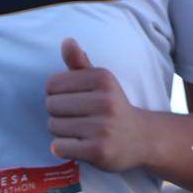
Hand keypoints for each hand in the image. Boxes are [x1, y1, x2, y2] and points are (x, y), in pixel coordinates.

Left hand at [46, 37, 147, 172]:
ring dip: (61, 131)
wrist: (142, 139)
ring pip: (53, 126)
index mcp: (103, 79)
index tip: (75, 100)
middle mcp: (105, 101)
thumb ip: (79, 63)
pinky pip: (59, 147)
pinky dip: (63, 148)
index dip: (57, 94)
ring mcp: (102, 128)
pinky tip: (80, 146)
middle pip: (51, 105)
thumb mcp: (100, 82)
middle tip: (79, 118)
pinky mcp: (98, 151)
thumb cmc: (113, 107)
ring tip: (81, 132)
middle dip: (58, 113)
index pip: (52, 83)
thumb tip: (66, 41)